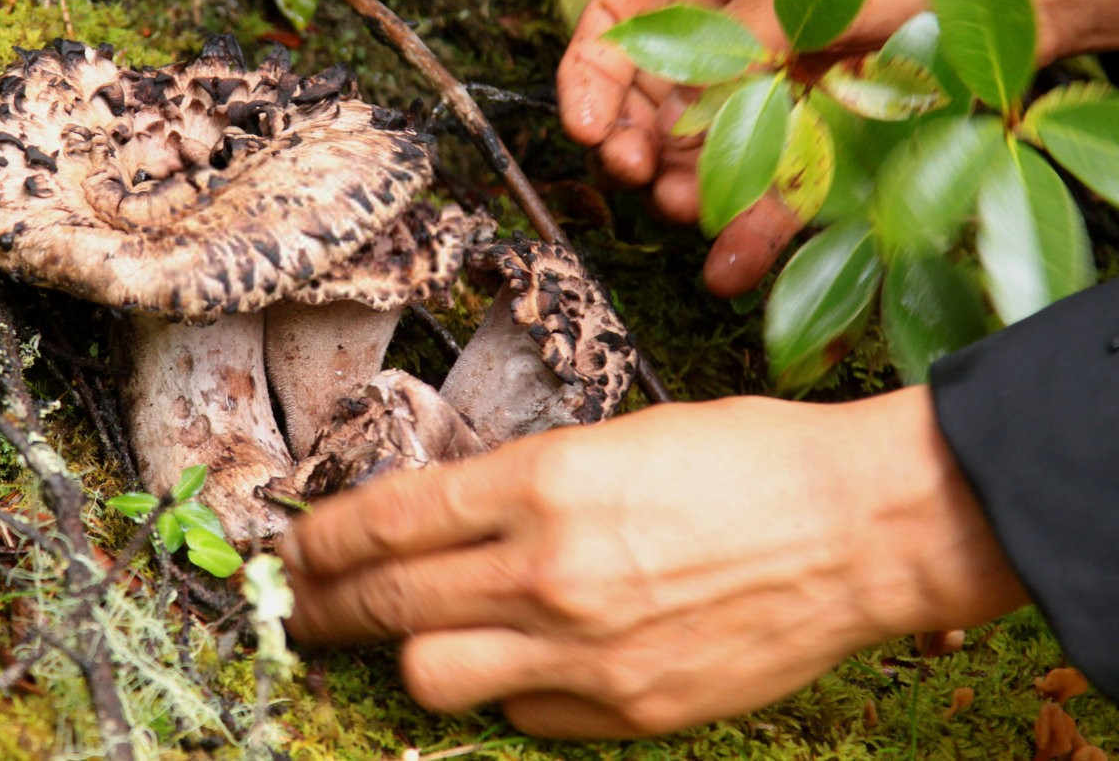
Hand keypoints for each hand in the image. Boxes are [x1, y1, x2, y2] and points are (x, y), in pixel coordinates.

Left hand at [281, 386, 1026, 737]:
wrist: (860, 527)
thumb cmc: (745, 458)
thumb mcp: (612, 438)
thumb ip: (518, 488)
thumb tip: (441, 522)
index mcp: (542, 482)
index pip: (387, 520)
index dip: (322, 539)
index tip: (294, 548)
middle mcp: (548, 570)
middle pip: (388, 604)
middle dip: (324, 607)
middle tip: (299, 607)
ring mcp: (586, 651)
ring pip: (432, 676)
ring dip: (410, 655)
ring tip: (412, 638)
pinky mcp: (629, 711)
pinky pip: (523, 715)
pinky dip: (509, 690)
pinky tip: (526, 663)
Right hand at [558, 0, 1118, 295]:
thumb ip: (729, 42)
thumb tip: (671, 110)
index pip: (621, 21)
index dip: (591, 73)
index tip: (584, 127)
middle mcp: (738, 29)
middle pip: (655, 99)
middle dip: (636, 142)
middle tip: (636, 171)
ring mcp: (780, 85)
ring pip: (708, 153)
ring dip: (688, 188)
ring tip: (689, 208)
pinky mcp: (826, 135)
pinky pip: (777, 187)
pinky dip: (751, 229)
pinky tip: (727, 267)